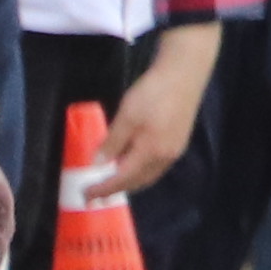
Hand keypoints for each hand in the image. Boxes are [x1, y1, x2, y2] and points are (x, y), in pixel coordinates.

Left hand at [106, 36, 215, 193]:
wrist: (184, 73)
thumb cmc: (153, 93)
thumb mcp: (126, 117)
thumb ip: (112, 142)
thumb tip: (99, 163)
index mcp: (151, 153)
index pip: (123, 179)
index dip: (104, 188)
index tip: (86, 195)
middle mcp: (166, 157)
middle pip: (138, 182)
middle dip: (117, 189)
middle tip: (96, 192)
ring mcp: (175, 150)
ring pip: (149, 175)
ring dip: (130, 181)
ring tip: (111, 181)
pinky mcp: (178, 141)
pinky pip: (156, 165)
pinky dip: (140, 170)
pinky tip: (131, 163)